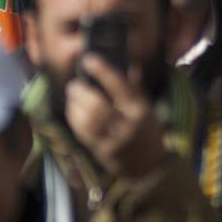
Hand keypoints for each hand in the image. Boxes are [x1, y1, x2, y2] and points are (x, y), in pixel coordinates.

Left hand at [65, 55, 164, 179]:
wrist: (149, 162)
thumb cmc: (144, 126)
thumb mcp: (146, 106)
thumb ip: (135, 87)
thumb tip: (129, 65)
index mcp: (139, 109)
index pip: (119, 86)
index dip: (102, 71)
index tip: (88, 59)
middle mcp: (128, 126)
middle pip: (98, 106)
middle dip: (81, 93)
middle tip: (74, 84)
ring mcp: (115, 141)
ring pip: (88, 121)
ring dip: (75, 105)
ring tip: (72, 95)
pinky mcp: (104, 152)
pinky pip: (84, 133)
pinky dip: (75, 119)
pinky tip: (73, 110)